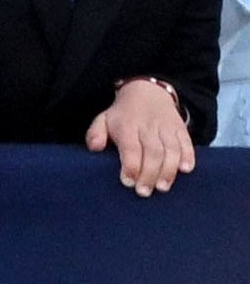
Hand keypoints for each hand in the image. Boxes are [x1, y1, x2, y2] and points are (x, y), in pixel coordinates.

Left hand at [86, 79, 192, 195]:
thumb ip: (95, 134)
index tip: (127, 182)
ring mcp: (166, 127)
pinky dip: (188, 156)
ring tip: (163, 187)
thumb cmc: (123, 115)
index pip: (131, 148)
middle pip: (152, 152)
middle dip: (149, 174)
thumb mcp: (104, 119)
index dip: (130, 166)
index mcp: (127, 126)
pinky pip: (187, 142)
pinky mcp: (180, 128)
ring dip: (168, 170)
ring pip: (171, 149)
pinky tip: (185, 169)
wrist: (147, 90)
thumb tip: (94, 148)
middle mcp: (148, 126)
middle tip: (144, 192)